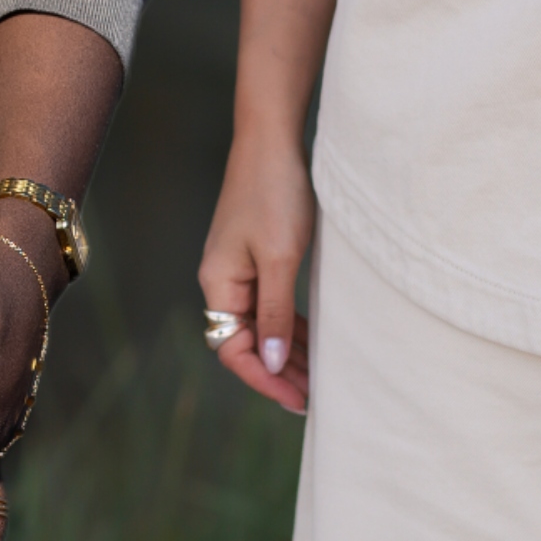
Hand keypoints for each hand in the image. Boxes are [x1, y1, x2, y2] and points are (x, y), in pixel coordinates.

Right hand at [200, 126, 314, 414]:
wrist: (272, 141)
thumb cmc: (275, 194)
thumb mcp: (280, 258)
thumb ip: (276, 314)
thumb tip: (273, 362)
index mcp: (219, 284)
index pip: (233, 349)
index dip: (264, 378)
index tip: (298, 399)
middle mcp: (223, 282)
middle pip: (247, 342)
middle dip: (280, 371)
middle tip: (316, 397)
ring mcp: (240, 270)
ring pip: (262, 326)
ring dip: (289, 352)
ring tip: (322, 376)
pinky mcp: (257, 257)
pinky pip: (271, 305)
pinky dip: (292, 326)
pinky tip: (316, 341)